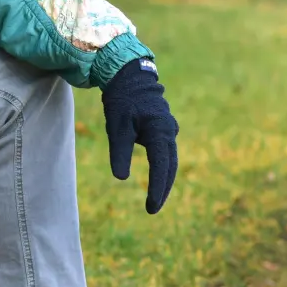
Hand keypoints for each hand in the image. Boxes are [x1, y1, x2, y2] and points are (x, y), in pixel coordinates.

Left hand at [101, 58, 178, 213]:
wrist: (129, 77)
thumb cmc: (121, 101)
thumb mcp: (117, 127)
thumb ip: (120, 153)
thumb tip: (121, 178)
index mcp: (159, 130)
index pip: (161, 165)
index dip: (157, 187)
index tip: (151, 207)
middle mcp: (169, 131)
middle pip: (170, 166)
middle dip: (162, 188)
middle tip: (153, 209)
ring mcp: (169, 130)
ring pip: (169, 160)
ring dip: (163, 179)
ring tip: (155, 200)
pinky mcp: (164, 129)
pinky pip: (166, 153)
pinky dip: (162, 168)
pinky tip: (156, 180)